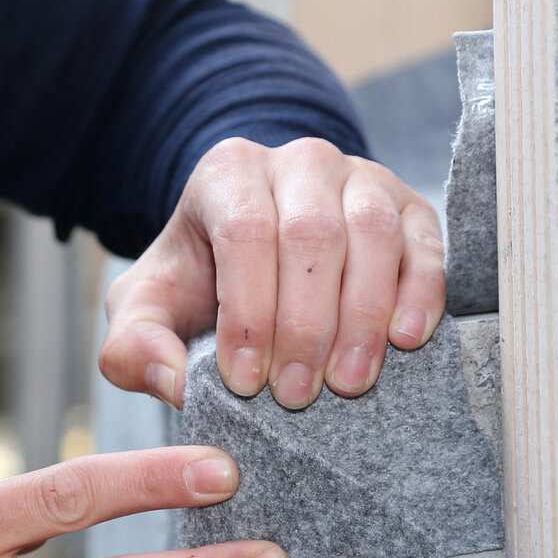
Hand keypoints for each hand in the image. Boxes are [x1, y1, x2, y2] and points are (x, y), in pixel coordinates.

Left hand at [100, 136, 445, 408]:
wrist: (250, 260)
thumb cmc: (195, 287)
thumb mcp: (144, 312)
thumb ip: (133, 347)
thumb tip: (173, 383)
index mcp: (227, 173)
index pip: (244, 231)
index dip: (247, 310)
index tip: (244, 381)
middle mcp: (298, 162)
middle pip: (311, 235)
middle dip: (304, 324)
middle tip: (296, 395)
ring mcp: (360, 178)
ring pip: (373, 234)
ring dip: (363, 316)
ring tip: (348, 384)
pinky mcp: (408, 207)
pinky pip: (424, 242)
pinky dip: (421, 291)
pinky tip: (404, 340)